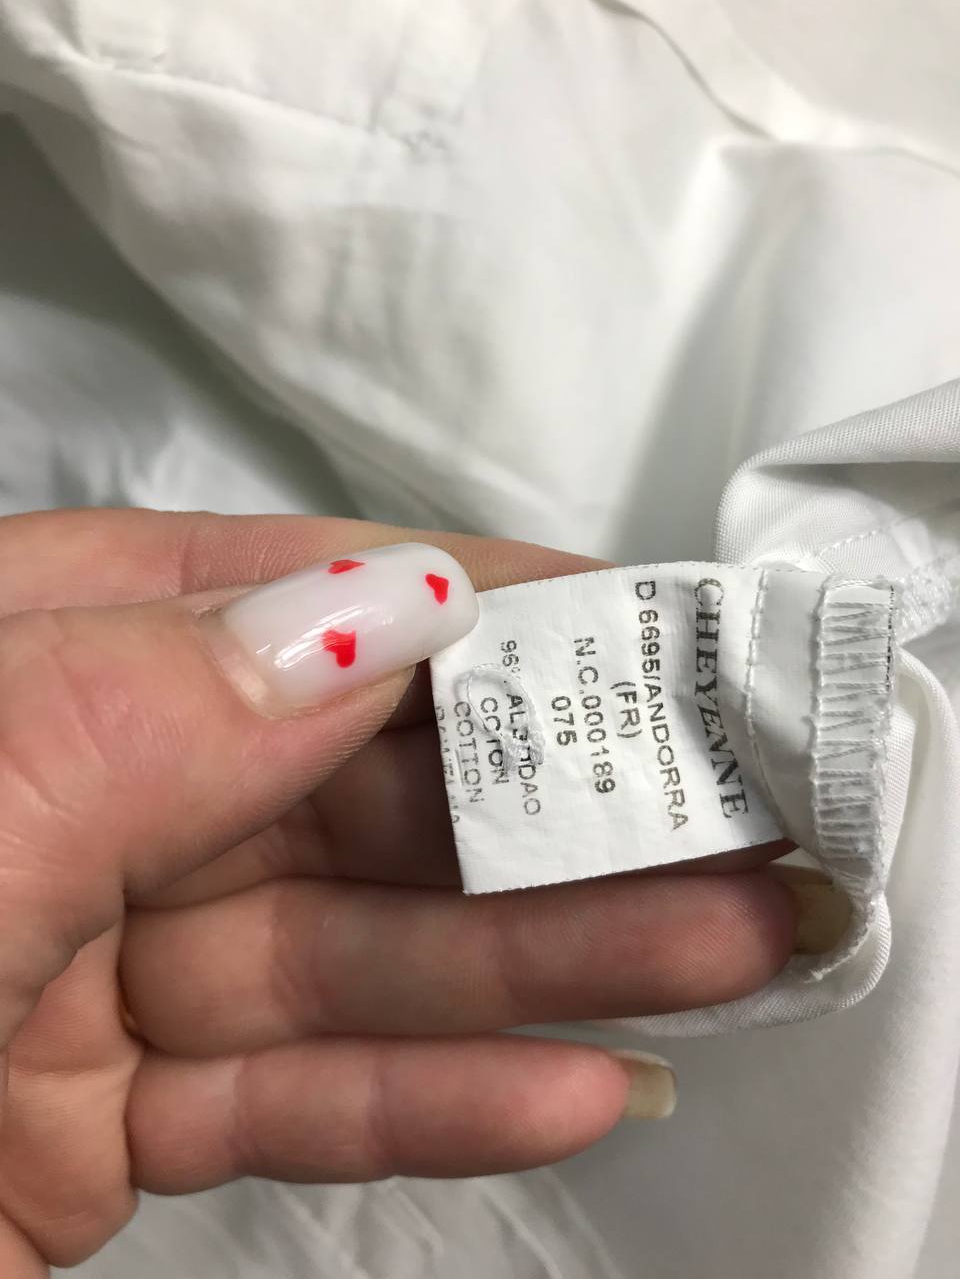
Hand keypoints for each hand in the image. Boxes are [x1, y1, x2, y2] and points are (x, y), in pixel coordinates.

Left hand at [0, 510, 799, 1273]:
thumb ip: (163, 699)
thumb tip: (390, 606)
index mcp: (16, 661)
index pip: (279, 596)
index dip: (465, 608)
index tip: (633, 625)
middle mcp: (63, 793)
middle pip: (346, 788)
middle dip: (547, 807)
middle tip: (726, 815)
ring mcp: (83, 963)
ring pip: (344, 949)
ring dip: (538, 961)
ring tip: (724, 946)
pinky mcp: (94, 1124)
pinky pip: (285, 1096)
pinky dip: (429, 1100)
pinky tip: (578, 1085)